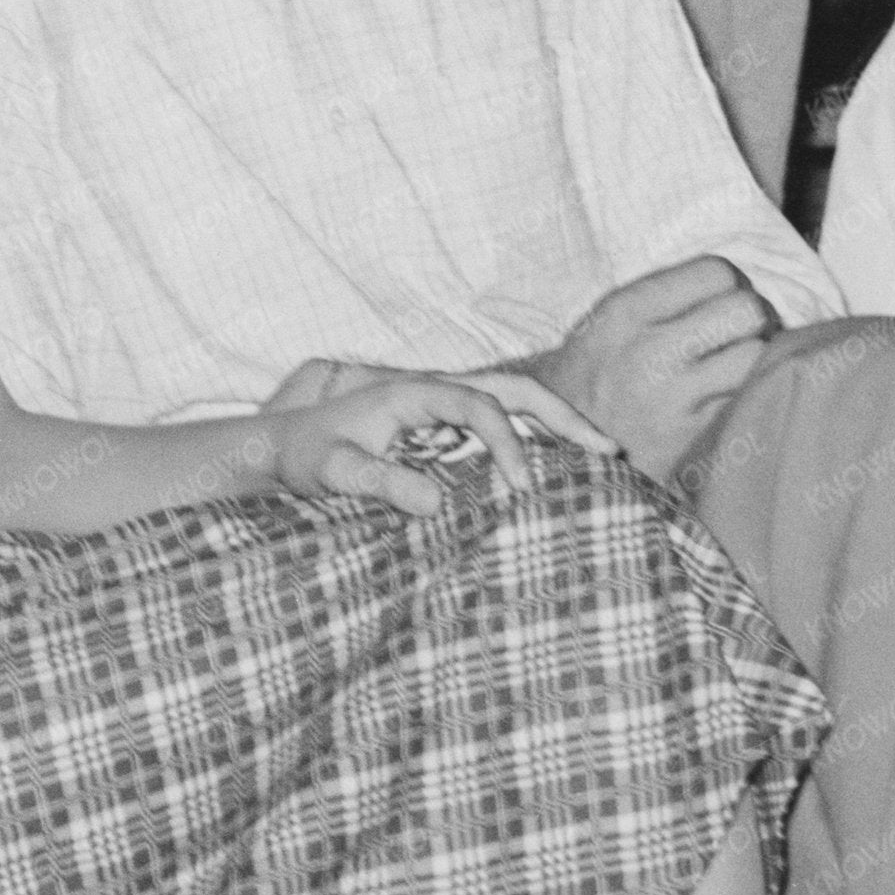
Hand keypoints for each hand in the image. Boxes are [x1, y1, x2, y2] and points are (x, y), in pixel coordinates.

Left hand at [245, 361, 600, 515]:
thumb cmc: (307, 455)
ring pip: (516, 402)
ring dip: (559, 424)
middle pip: (515, 390)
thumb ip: (377, 481)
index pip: (478, 405)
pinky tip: (563, 469)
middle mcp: (436, 391)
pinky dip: (538, 438)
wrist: (286, 445)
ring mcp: (444, 406)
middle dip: (564, 416)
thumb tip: (435, 503)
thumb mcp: (334, 471)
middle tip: (608, 451)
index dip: (506, 442)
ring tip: (605, 456)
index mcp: (414, 393)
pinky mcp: (445, 427)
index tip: (522, 487)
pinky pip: (502, 423)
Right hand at [538, 256, 778, 486]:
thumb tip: (737, 287)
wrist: (557, 448)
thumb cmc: (594, 376)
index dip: (733, 285)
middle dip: (756, 321)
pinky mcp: (690, 439)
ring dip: (758, 362)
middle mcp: (649, 351)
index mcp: (627, 311)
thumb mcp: (610, 322)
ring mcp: (672, 399)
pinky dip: (749, 397)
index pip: (716, 272)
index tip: (725, 304)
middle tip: (743, 336)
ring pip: (756, 358)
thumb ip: (666, 299)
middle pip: (746, 311)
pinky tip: (733, 400)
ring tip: (740, 369)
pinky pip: (745, 402)